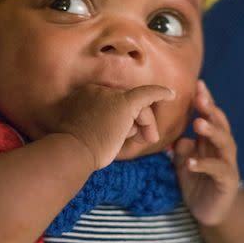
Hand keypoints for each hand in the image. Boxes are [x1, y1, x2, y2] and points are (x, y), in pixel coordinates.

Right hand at [48, 84, 174, 169]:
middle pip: (126, 104)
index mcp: (86, 95)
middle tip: (144, 140)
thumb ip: (99, 125)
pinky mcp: (125, 104)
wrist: (72, 151)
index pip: (112, 104)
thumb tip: (120, 130)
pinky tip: (171, 95)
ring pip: (137, 107)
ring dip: (145, 124)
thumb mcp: (84, 133)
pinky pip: (147, 94)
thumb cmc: (75, 150)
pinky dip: (160, 93)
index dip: (122, 121)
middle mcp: (98, 91)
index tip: (123, 136)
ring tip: (146, 141)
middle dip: (137, 122)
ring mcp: (111, 96)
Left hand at [174, 80, 240, 225]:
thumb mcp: (184, 163)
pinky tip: (191, 162)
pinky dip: (204, 164)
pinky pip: (217, 169)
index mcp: (212, 140)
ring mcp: (228, 164)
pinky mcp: (228, 181)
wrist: (210, 213)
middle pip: (220, 124)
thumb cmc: (196, 183)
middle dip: (210, 109)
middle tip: (200, 98)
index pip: (210, 115)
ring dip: (212, 132)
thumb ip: (181, 149)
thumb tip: (181, 138)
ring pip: (224, 142)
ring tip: (198, 123)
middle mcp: (223, 148)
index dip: (206, 100)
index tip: (198, 85)